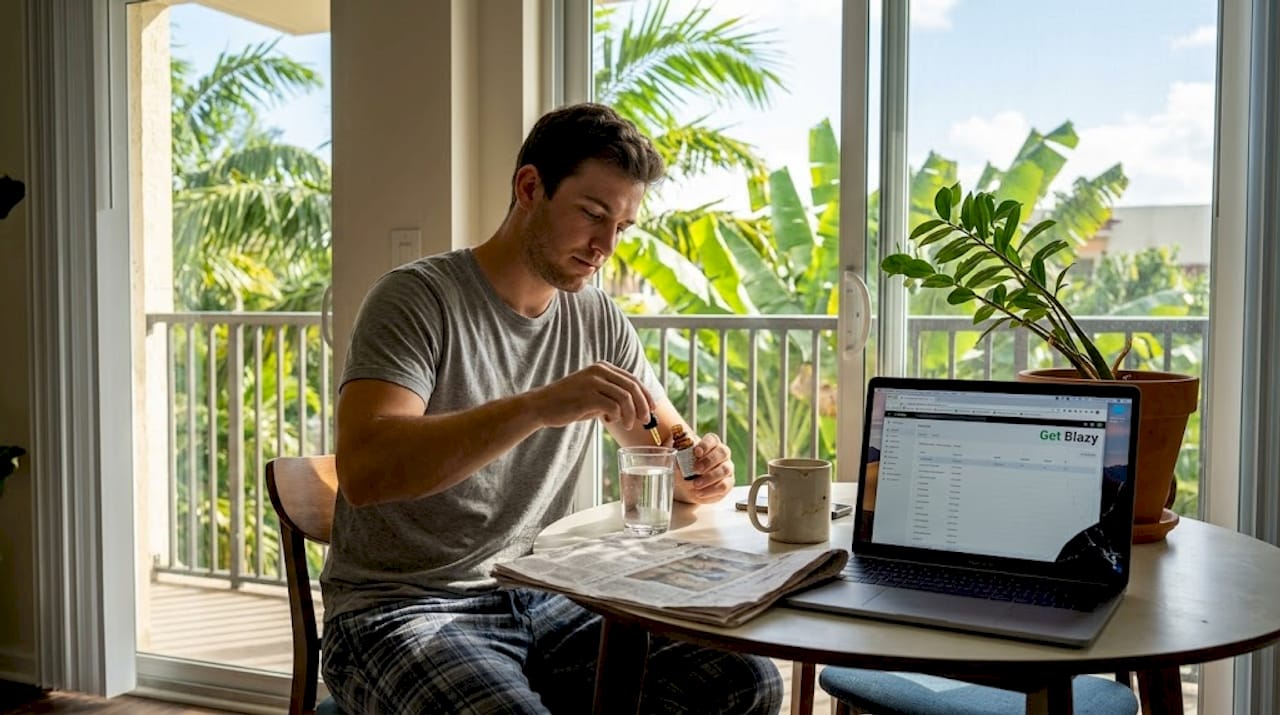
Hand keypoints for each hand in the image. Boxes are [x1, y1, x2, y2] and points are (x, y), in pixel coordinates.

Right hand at [527, 361, 653, 430]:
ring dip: (631, 414)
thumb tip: (636, 407)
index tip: (652, 408)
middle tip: (645, 420)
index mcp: (602, 367)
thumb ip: (611, 395)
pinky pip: (613, 406)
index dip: (646, 395)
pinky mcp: (587, 395)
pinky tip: (609, 421)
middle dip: (643, 405)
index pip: (632, 379)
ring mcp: (593, 382)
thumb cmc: (568, 403)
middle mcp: (599, 371)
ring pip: (625, 398)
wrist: (541, 406)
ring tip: (628, 425)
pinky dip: (617, 416)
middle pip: (633, 387)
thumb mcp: (592, 394)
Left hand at [675, 433, 733, 503]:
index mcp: (711, 444)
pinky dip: (711, 490)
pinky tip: (700, 493)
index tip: (696, 452)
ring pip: (724, 469)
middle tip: (695, 469)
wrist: (687, 486)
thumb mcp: (678, 460)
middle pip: (723, 452)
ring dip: (709, 477)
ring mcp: (727, 468)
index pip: (712, 439)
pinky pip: (724, 486)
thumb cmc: (684, 468)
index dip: (705, 445)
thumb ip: (678, 455)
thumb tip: (675, 452)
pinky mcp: (728, 483)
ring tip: (695, 484)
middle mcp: (722, 454)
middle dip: (708, 461)